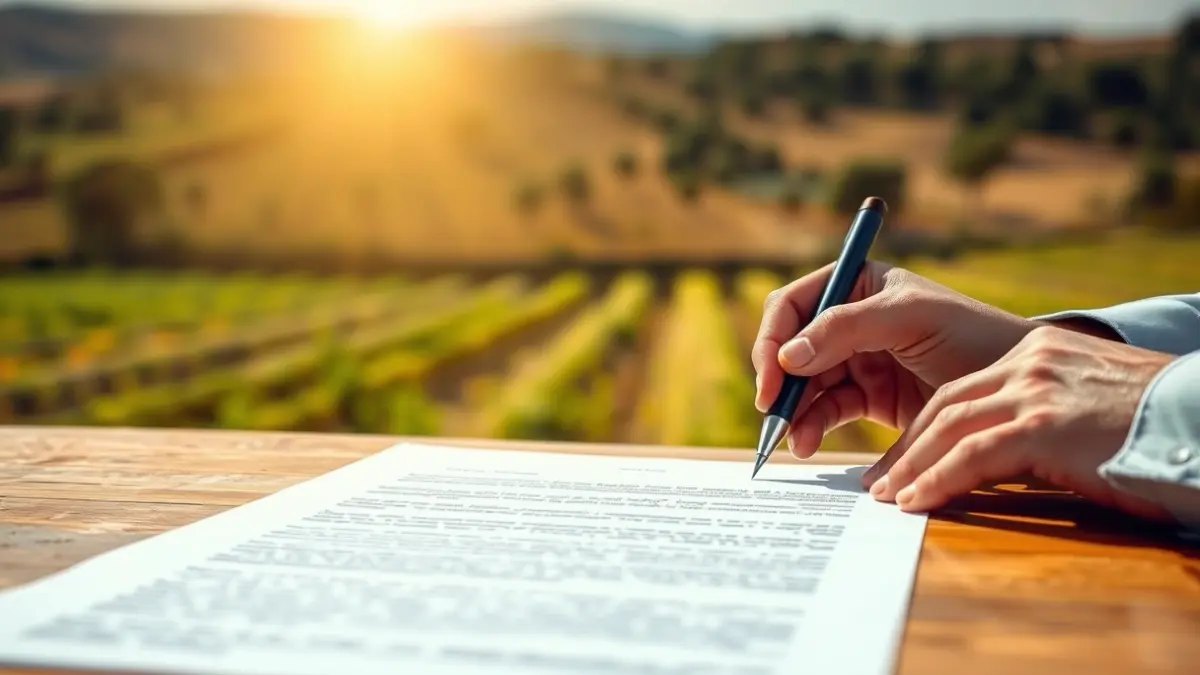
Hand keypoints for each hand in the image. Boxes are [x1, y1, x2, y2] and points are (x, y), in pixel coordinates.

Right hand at [752, 261, 1044, 457]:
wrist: (1020, 390)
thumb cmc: (973, 336)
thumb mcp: (908, 319)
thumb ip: (846, 328)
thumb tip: (788, 356)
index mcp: (858, 283)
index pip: (795, 304)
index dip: (774, 337)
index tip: (773, 374)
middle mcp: (851, 319)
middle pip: (791, 347)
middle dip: (779, 380)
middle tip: (772, 412)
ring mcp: (858, 359)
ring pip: (804, 384)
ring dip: (793, 409)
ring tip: (795, 439)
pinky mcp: (869, 397)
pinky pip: (826, 409)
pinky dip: (811, 426)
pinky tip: (807, 443)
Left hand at [862, 325, 1176, 520]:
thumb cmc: (1161, 427)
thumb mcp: (1094, 406)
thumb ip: (1050, 415)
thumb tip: (1014, 453)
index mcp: (1042, 351)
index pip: (966, 388)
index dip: (928, 426)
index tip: (904, 456)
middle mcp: (1033, 361)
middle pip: (947, 404)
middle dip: (908, 447)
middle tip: (881, 481)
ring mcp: (1039, 390)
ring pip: (950, 427)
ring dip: (911, 466)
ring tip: (888, 498)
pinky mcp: (1046, 425)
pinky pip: (972, 456)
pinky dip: (937, 480)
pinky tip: (915, 503)